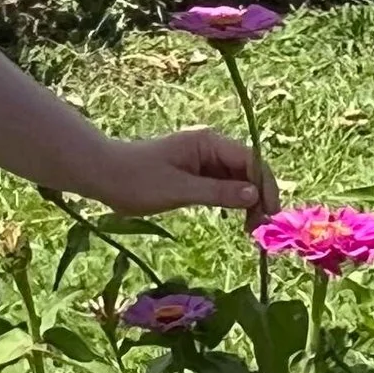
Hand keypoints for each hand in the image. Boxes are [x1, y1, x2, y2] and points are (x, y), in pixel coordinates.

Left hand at [83, 127, 278, 221]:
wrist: (103, 176)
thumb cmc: (137, 180)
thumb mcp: (179, 190)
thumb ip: (218, 193)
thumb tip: (254, 195)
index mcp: (208, 143)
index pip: (250, 161)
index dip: (265, 186)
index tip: (270, 214)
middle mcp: (210, 148)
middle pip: (247, 170)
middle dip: (258, 197)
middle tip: (259, 228)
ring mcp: (203, 161)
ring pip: (237, 181)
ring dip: (247, 202)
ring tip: (249, 229)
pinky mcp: (195, 174)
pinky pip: (222, 186)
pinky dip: (231, 203)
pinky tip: (236, 221)